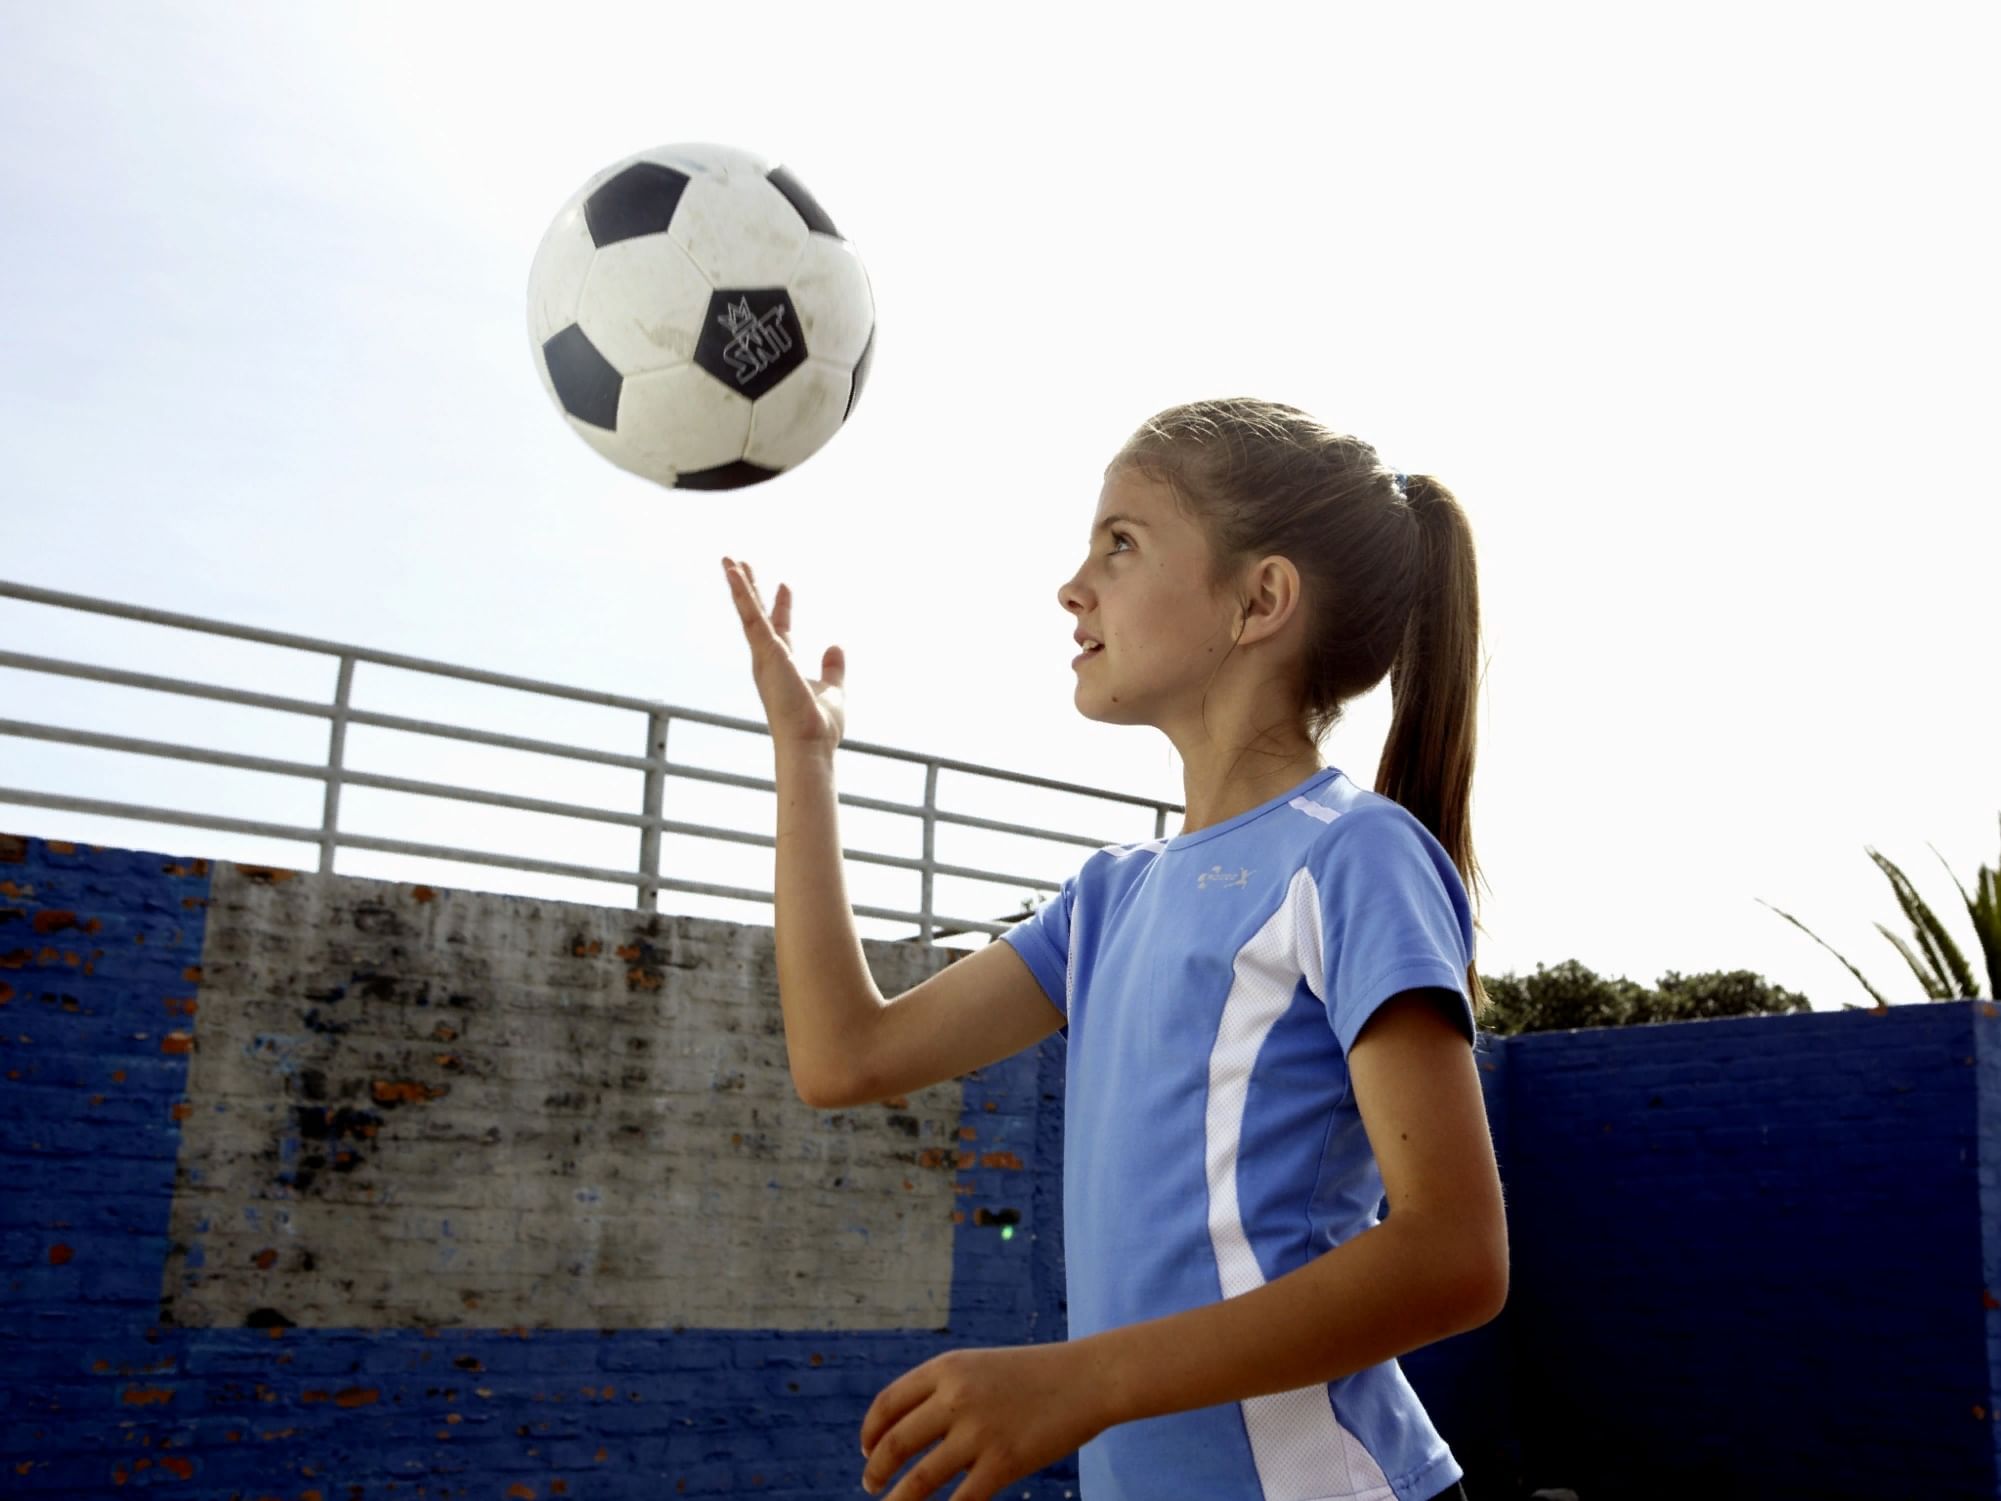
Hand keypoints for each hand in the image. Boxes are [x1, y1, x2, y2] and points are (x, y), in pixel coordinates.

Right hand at [721, 556, 844, 749]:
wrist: (810, 744)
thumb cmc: (818, 726)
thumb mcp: (833, 689)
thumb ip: (833, 668)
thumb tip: (835, 646)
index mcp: (782, 666)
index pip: (780, 629)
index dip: (782, 606)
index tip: (784, 584)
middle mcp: (767, 660)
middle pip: (755, 616)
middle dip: (749, 590)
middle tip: (740, 564)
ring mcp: (764, 656)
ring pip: (748, 613)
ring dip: (739, 586)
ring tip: (729, 559)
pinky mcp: (766, 652)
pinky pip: (751, 616)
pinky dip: (741, 594)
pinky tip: (734, 572)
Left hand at [858, 1341, 1113, 1500]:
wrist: (1088, 1378)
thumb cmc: (1034, 1375)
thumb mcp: (981, 1368)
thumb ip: (945, 1391)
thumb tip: (904, 1428)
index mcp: (947, 1368)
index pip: (888, 1404)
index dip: (871, 1431)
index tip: (867, 1450)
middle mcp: (956, 1397)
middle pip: (896, 1442)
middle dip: (876, 1469)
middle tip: (870, 1484)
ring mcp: (980, 1431)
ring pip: (920, 1479)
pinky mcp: (1004, 1462)